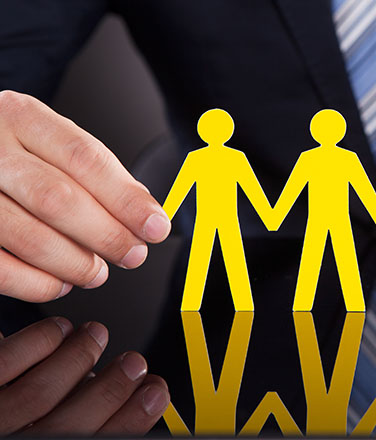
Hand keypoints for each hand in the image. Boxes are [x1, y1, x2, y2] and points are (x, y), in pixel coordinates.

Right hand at [0, 90, 170, 301]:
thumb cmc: (12, 153)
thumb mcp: (48, 142)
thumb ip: (93, 173)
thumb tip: (143, 212)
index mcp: (22, 118)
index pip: (84, 159)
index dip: (126, 198)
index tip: (155, 225)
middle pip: (58, 199)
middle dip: (106, 235)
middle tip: (132, 254)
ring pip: (29, 237)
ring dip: (74, 264)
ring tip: (96, 272)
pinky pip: (0, 268)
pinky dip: (37, 284)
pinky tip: (58, 282)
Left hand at [0, 317, 169, 435]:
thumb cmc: (14, 423)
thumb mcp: (53, 439)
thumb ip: (85, 422)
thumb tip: (127, 399)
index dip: (131, 420)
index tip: (154, 392)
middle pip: (69, 422)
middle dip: (111, 389)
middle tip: (133, 362)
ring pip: (38, 391)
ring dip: (78, 357)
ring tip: (95, 335)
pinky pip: (2, 362)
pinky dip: (37, 341)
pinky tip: (56, 329)